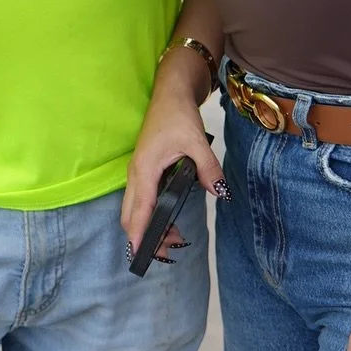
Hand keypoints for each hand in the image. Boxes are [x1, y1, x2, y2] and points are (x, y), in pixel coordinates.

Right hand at [120, 56, 225, 262]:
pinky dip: (148, 216)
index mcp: (145, 169)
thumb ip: (207, 168)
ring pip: (133, 209)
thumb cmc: (178, 115)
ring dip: (147, 227)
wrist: (169, 94)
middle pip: (131, 216)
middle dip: (144, 237)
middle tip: (168, 252)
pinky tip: (166, 220)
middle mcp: (136, 174)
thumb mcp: (197, 141)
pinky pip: (139, 200)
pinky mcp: (143, 171)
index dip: (138, 235)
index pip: (139, 211)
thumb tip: (219, 192)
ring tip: (173, 239)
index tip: (140, 255)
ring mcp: (137, 173)